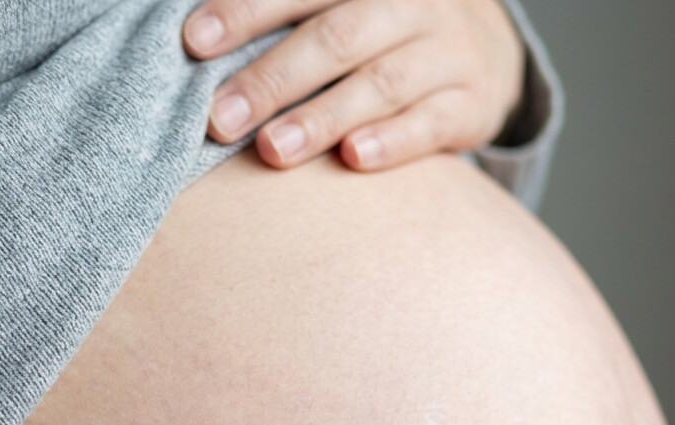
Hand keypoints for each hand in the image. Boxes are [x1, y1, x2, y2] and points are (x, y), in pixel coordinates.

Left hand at [183, 0, 525, 170]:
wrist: (482, 50)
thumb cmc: (377, 28)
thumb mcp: (340, 4)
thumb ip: (283, 12)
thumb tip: (192, 34)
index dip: (245, 12)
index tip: (193, 42)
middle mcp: (411, 3)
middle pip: (335, 37)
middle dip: (271, 80)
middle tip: (218, 121)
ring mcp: (447, 52)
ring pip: (380, 84)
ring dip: (321, 118)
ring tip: (270, 150)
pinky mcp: (470, 103)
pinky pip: (430, 123)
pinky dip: (392, 141)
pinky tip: (352, 159)